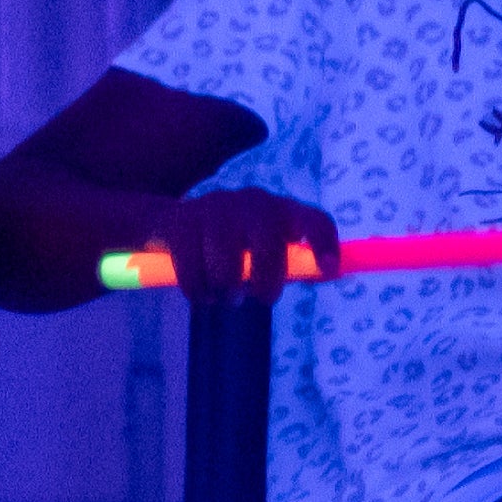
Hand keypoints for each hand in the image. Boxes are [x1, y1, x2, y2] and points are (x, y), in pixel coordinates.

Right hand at [144, 184, 344, 296]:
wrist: (170, 225)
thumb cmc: (232, 246)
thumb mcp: (267, 252)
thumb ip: (298, 263)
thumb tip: (331, 273)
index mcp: (282, 210)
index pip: (313, 219)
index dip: (323, 243)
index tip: (328, 270)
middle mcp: (252, 201)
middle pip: (268, 243)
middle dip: (266, 279)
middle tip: (263, 299)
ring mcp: (215, 207)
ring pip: (226, 263)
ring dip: (226, 290)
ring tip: (224, 296)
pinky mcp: (181, 221)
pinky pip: (193, 269)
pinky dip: (197, 290)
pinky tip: (201, 294)